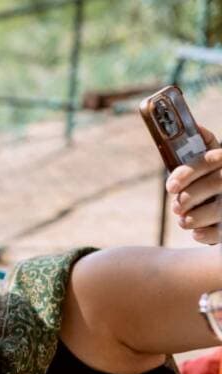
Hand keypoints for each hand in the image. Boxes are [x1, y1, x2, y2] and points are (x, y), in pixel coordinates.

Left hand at [168, 125, 221, 244]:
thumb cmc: (216, 179)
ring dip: (190, 219)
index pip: (207, 160)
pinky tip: (198, 231)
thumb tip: (196, 127)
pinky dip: (203, 234)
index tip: (170, 187)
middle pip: (212, 185)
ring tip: (185, 219)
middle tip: (176, 207)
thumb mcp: (213, 162)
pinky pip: (216, 234)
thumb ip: (203, 146)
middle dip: (186, 199)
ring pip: (211, 212)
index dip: (186, 173)